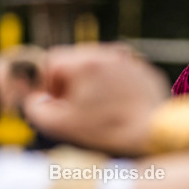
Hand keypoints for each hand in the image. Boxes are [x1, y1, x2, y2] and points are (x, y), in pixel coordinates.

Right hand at [23, 43, 168, 154]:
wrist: (152, 134)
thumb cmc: (105, 130)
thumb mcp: (60, 125)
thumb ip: (36, 109)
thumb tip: (36, 100)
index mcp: (84, 62)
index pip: (52, 60)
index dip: (47, 83)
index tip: (55, 102)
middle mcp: (107, 53)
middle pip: (76, 60)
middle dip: (70, 81)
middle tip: (75, 107)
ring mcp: (129, 60)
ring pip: (99, 65)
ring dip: (92, 82)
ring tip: (98, 108)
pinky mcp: (145, 70)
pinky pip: (121, 73)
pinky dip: (115, 86)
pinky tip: (118, 107)